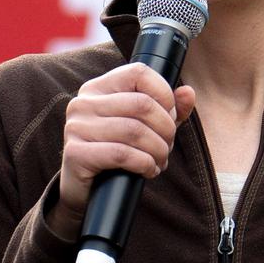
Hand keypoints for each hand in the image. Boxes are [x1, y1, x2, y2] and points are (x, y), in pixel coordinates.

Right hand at [52, 62, 196, 238]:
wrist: (85, 190)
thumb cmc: (116, 153)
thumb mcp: (146, 127)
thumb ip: (169, 110)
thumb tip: (188, 93)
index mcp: (98, 88)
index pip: (138, 73)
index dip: (164, 93)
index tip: (170, 116)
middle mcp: (83, 102)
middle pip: (141, 104)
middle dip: (165, 129)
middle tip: (168, 146)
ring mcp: (76, 127)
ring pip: (134, 131)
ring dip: (158, 150)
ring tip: (160, 160)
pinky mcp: (75, 153)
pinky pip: (121, 154)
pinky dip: (144, 164)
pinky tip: (148, 170)